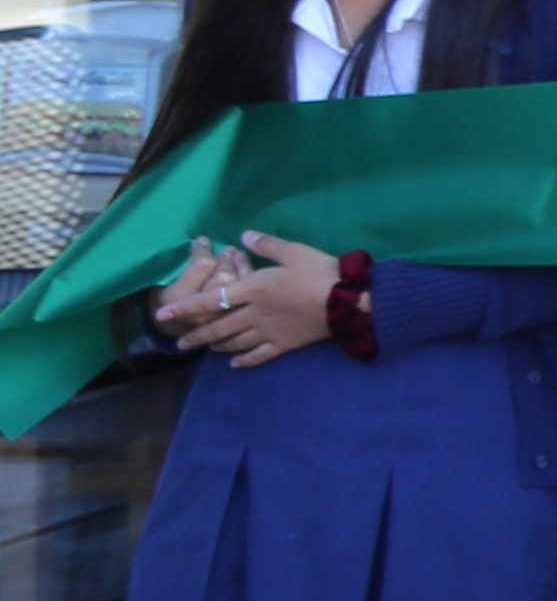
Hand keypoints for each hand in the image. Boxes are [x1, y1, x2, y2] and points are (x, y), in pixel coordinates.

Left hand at [156, 232, 340, 365]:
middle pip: (218, 326)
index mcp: (254, 288)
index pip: (212, 298)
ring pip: (234, 342)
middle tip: (180, 342)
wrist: (348, 301)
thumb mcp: (295, 251)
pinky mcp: (284, 344)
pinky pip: (258, 355)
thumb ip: (267, 245)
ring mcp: (268, 331)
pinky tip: (234, 364)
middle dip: (196, 334)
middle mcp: (254, 313)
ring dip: (216, 346)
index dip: (186, 306)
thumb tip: (242, 236)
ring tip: (205, 349)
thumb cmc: (320, 272)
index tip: (164, 313)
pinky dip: (244, 360)